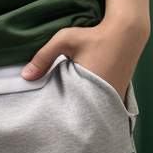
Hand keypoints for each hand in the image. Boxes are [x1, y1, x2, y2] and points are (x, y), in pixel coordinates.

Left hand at [20, 14, 149, 104]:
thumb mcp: (65, 40)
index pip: (70, 113)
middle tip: (55, 119)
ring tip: (69, 110)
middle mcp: (106, 99)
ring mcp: (115, 100)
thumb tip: (26, 76)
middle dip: (69, 117)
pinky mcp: (119, 97)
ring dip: (82, 111)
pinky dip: (92, 105)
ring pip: (93, 112)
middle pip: (82, 117)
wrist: (126, 33)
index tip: (48, 117)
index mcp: (90, 89)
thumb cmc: (94, 35)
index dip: (59, 116)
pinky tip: (83, 100)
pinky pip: (102, 107)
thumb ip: (44, 56)